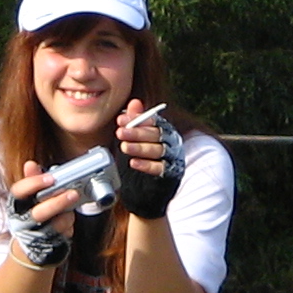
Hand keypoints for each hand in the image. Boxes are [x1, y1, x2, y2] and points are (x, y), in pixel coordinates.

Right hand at [5, 162, 76, 266]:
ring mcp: (37, 235)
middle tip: (72, 193)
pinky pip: (62, 234)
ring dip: (66, 216)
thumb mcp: (29, 198)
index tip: (50, 178)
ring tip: (74, 205)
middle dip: (57, 203)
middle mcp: (24, 221)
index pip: (19, 192)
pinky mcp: (49, 244)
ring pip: (53, 226)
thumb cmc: (32, 216)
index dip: (33, 184)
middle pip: (38, 213)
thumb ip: (32, 181)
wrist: (32, 247)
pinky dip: (68, 225)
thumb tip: (30, 164)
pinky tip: (69, 218)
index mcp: (17, 206)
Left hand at [114, 104, 183, 218]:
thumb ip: (136, 121)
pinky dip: (146, 165)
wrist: (148, 189)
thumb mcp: (137, 138)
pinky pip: (159, 167)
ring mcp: (172, 157)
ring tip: (124, 147)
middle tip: (120, 132)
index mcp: (164, 129)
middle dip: (136, 133)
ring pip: (157, 150)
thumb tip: (135, 102)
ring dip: (139, 148)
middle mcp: (171, 141)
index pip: (152, 120)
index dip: (136, 119)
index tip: (120, 120)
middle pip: (155, 134)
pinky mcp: (171, 173)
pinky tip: (133, 163)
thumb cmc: (144, 159)